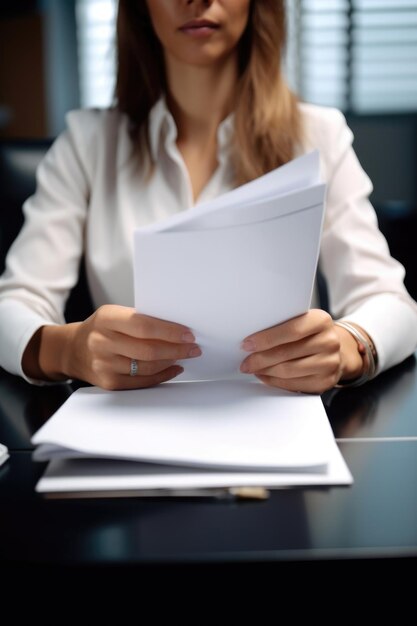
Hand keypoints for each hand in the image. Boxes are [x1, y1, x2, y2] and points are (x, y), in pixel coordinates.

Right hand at [33, 305, 200, 389]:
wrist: (73, 350)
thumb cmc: (100, 329)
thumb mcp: (113, 315)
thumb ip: (140, 320)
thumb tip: (177, 328)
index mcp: (106, 319)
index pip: (143, 325)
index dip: (169, 331)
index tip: (188, 334)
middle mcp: (102, 342)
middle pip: (148, 349)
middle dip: (177, 349)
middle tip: (193, 347)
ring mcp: (104, 365)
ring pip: (148, 367)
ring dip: (171, 361)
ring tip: (184, 355)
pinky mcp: (109, 383)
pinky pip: (142, 381)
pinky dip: (162, 375)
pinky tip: (173, 368)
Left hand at [239, 309, 363, 393]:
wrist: (333, 350)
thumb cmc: (309, 334)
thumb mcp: (301, 321)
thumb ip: (281, 326)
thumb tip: (251, 340)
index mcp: (321, 321)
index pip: (291, 330)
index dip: (266, 339)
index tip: (247, 344)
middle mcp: (329, 341)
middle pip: (286, 353)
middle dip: (260, 359)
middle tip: (245, 362)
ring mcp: (329, 363)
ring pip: (288, 370)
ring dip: (265, 371)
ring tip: (253, 368)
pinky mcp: (325, 382)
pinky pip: (294, 384)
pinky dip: (274, 381)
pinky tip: (265, 376)